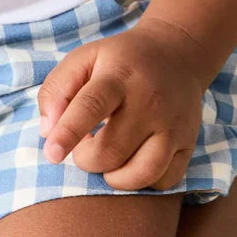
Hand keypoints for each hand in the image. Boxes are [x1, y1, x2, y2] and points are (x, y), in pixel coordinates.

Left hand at [36, 20, 206, 190]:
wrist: (176, 54)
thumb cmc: (118, 61)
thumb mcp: (83, 58)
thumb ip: (56, 90)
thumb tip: (48, 132)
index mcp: (118, 75)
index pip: (90, 106)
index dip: (68, 133)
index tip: (51, 154)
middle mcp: (149, 101)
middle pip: (111, 150)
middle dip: (86, 158)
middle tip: (85, 143)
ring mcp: (173, 125)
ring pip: (141, 174)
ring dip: (113, 176)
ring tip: (106, 157)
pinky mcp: (188, 144)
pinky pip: (164, 182)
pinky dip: (141, 182)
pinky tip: (131, 163)